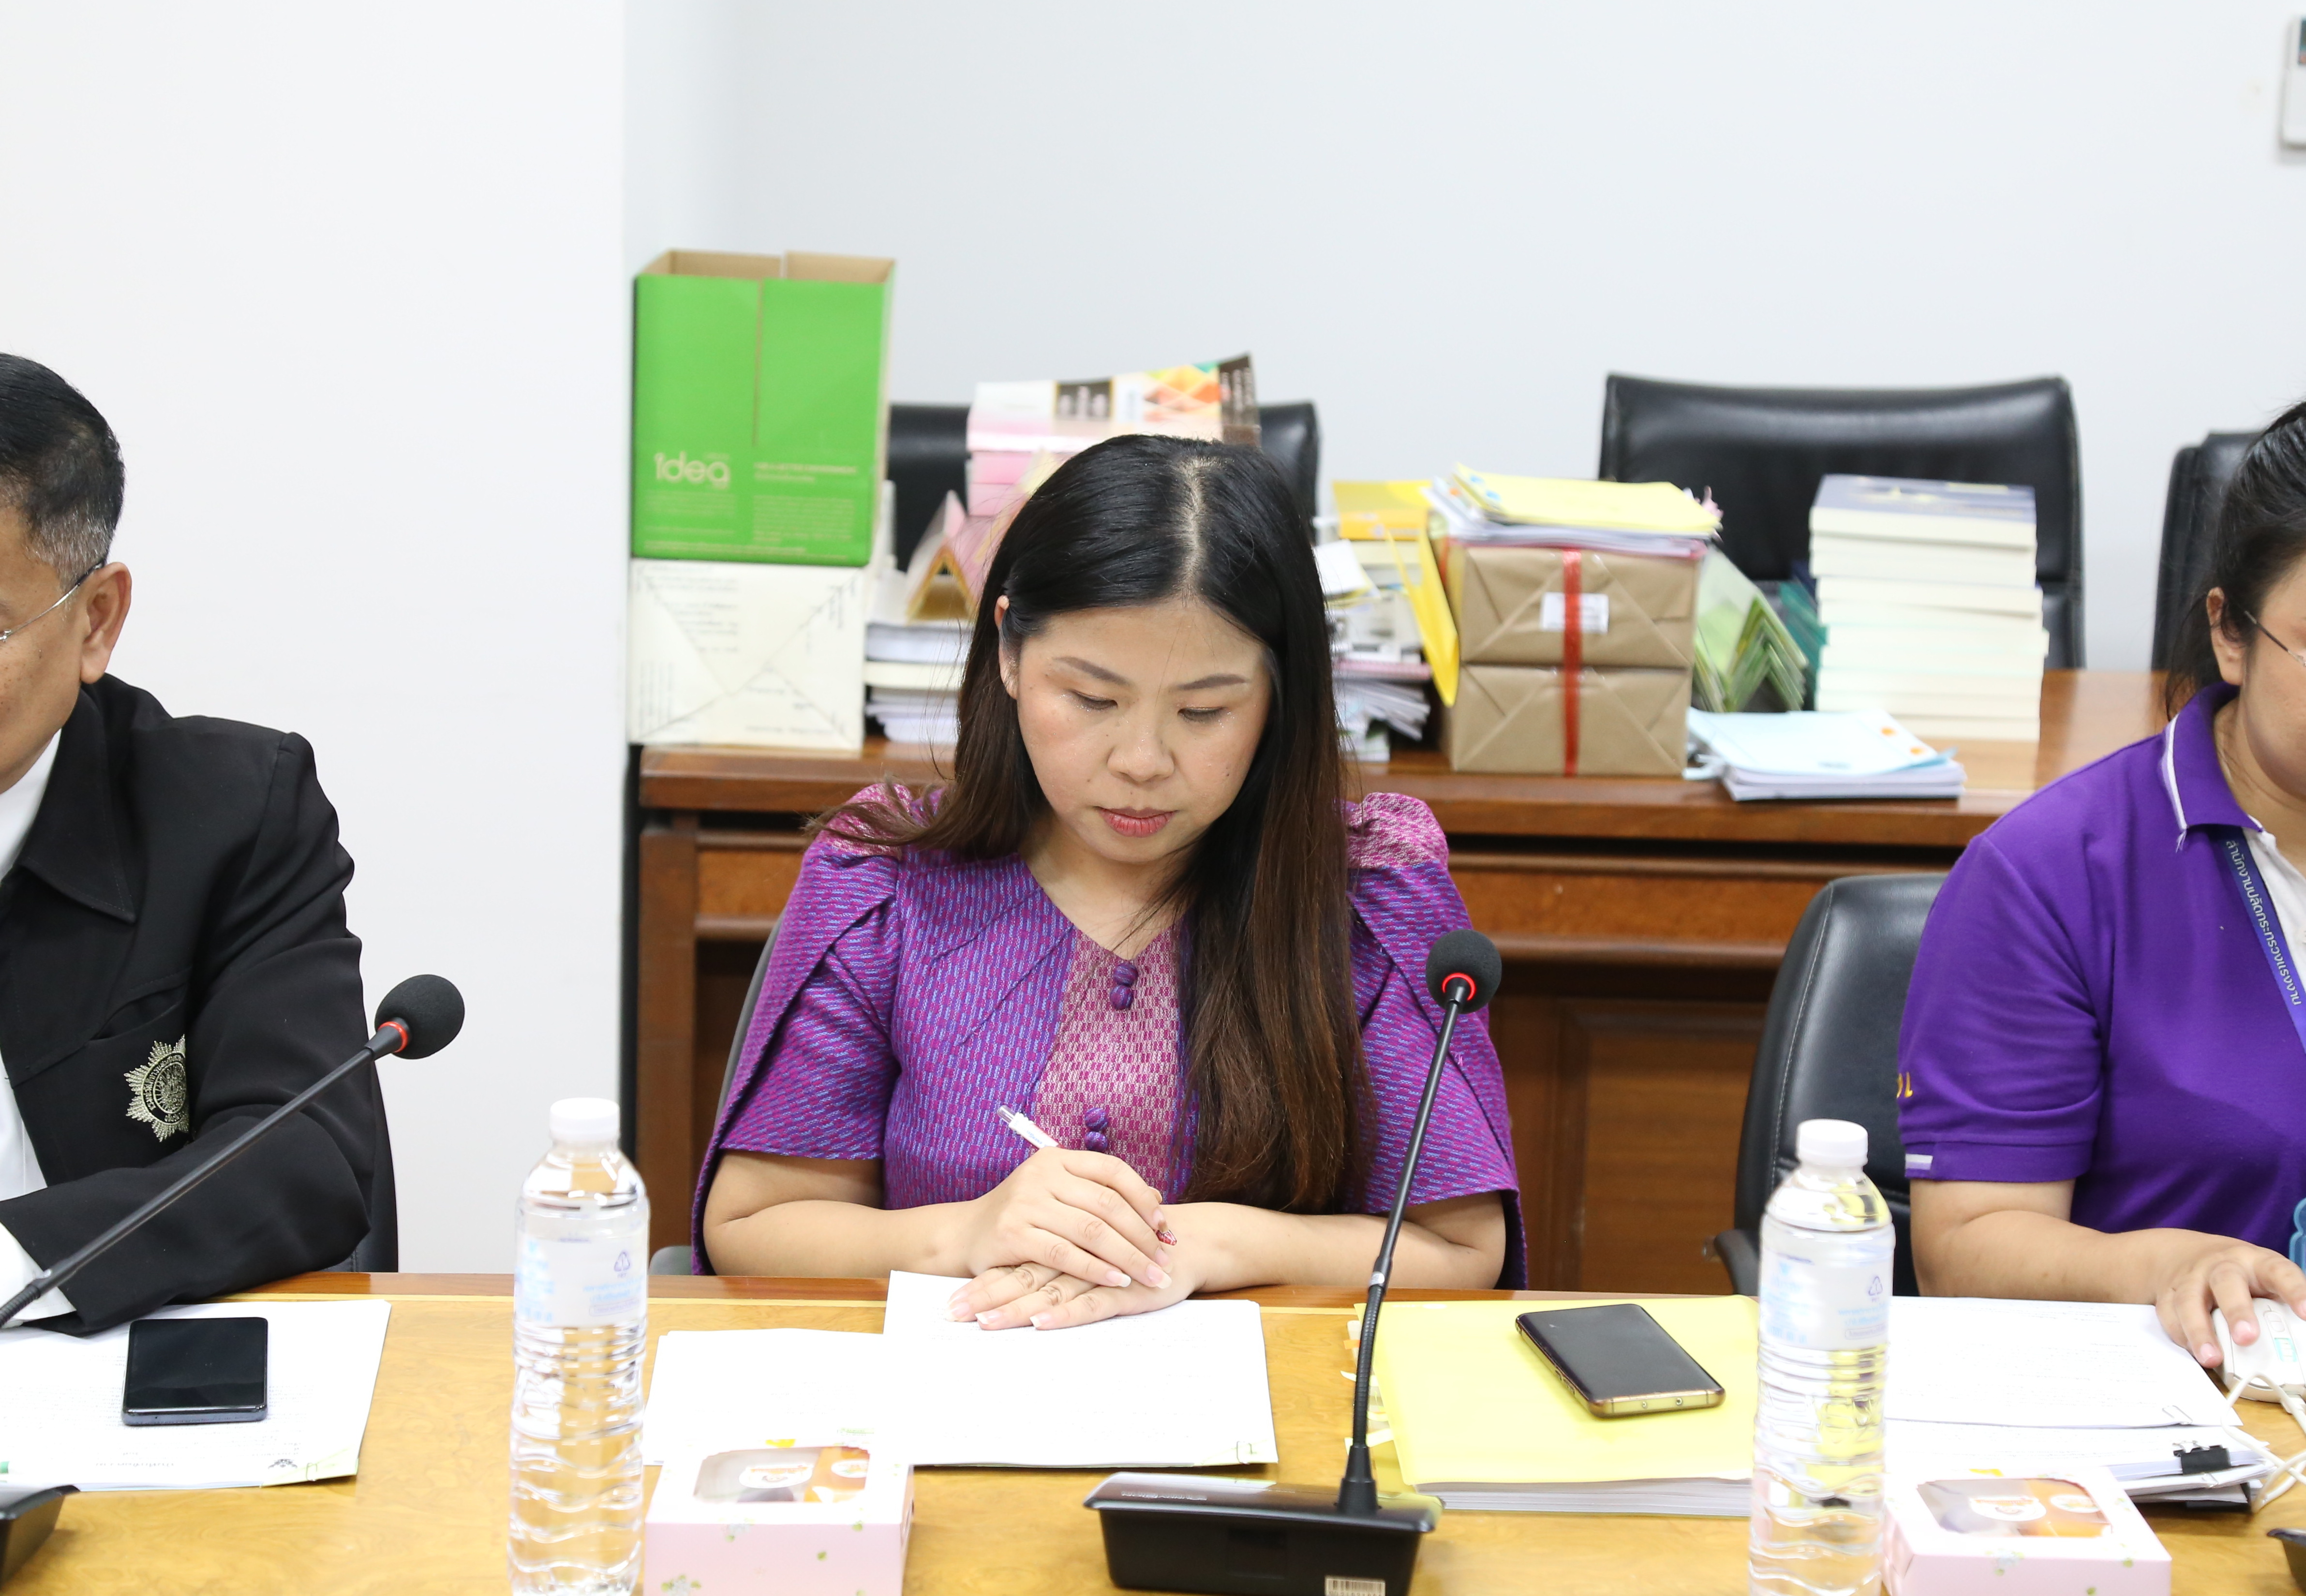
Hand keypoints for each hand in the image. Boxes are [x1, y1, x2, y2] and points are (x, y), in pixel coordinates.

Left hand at [946, 1255, 1199, 1329]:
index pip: (1015, 1260)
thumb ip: (1059, 1255)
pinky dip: (1064, 1312)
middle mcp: (1076, 1249)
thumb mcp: (1093, 1249)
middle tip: (952, 1314)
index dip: (983, 1280)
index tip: (949, 1302)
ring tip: (984, 1324)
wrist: (1189, 1244)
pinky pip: (1089, 1302)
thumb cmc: (1133, 1246)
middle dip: (987, 1295)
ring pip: (1050, 1287)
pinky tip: (1041, 1322)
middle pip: (1023, 1273)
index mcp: (1063, 1235)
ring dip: (1015, 1306)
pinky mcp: (1122, 1289)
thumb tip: (1012, 1285)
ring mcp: (1099, 1271)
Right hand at [952, 1147, 1175, 1291]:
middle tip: (1165, 1260)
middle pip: (1107, 1204)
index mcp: (1057, 1158)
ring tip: (1151, 1276)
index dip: (1144, 1198)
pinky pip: (1065, 1254)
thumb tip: (1155, 1200)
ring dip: (1128, 1257)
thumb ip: (1098, 1193)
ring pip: (1092, 1230)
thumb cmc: (1022, 1216)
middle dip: (1143, 1235)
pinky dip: (1096, 1269)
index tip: (1165, 1227)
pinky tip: (1118, 1282)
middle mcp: (1042, 1174)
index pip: (1113, 1170)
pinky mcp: (1013, 1233)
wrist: (964, 1234)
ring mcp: (1026, 1202)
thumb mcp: (1057, 1194)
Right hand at [2150, 1236, 2305, 1366]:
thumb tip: (2302, 1342)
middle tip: (2246, 1338)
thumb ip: (2281, 1309)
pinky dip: (2180, 1335)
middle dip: (2236, 1311)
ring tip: (2212, 1359)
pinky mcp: (2169, 1293)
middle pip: (2227, 1282)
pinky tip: (2194, 1352)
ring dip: (2199, 1330)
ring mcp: (2191, 1279)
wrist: (2183, 1254)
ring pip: (2190, 1300)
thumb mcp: (2267, 1282)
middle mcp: (2222, 1266)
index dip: (2294, 1291)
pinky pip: (2169, 1314)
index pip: (2280, 1272)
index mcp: (2256, 1263)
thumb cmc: (2240, 1277)